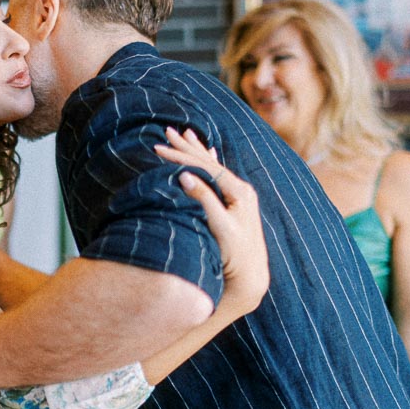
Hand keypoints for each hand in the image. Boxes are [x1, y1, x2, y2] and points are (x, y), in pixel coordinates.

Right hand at [154, 127, 268, 312]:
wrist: (249, 277)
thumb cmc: (235, 254)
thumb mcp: (219, 226)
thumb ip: (204, 199)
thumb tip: (185, 175)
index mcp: (239, 192)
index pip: (205, 167)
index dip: (182, 156)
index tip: (160, 148)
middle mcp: (241, 191)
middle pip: (209, 163)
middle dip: (188, 147)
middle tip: (168, 131)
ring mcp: (238, 197)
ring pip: (212, 168)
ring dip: (197, 152)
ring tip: (186, 134)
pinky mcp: (234, 206)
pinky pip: (217, 178)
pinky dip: (208, 165)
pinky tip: (209, 154)